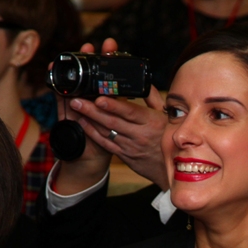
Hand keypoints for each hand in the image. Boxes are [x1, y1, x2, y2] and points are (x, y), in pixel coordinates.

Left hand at [59, 37, 169, 190]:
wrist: (171, 166)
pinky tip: (83, 124)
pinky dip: (93, 134)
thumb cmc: (168, 137)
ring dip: (89, 120)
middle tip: (77, 100)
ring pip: (106, 132)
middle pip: (113, 122)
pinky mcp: (124, 156)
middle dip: (92, 110)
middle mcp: (139, 135)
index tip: (99, 98)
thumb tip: (141, 80)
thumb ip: (152, 97)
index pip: (130, 112)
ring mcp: (130, 147)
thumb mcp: (165, 115)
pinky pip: (106, 144)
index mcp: (150, 122)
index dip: (113, 106)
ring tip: (76, 108)